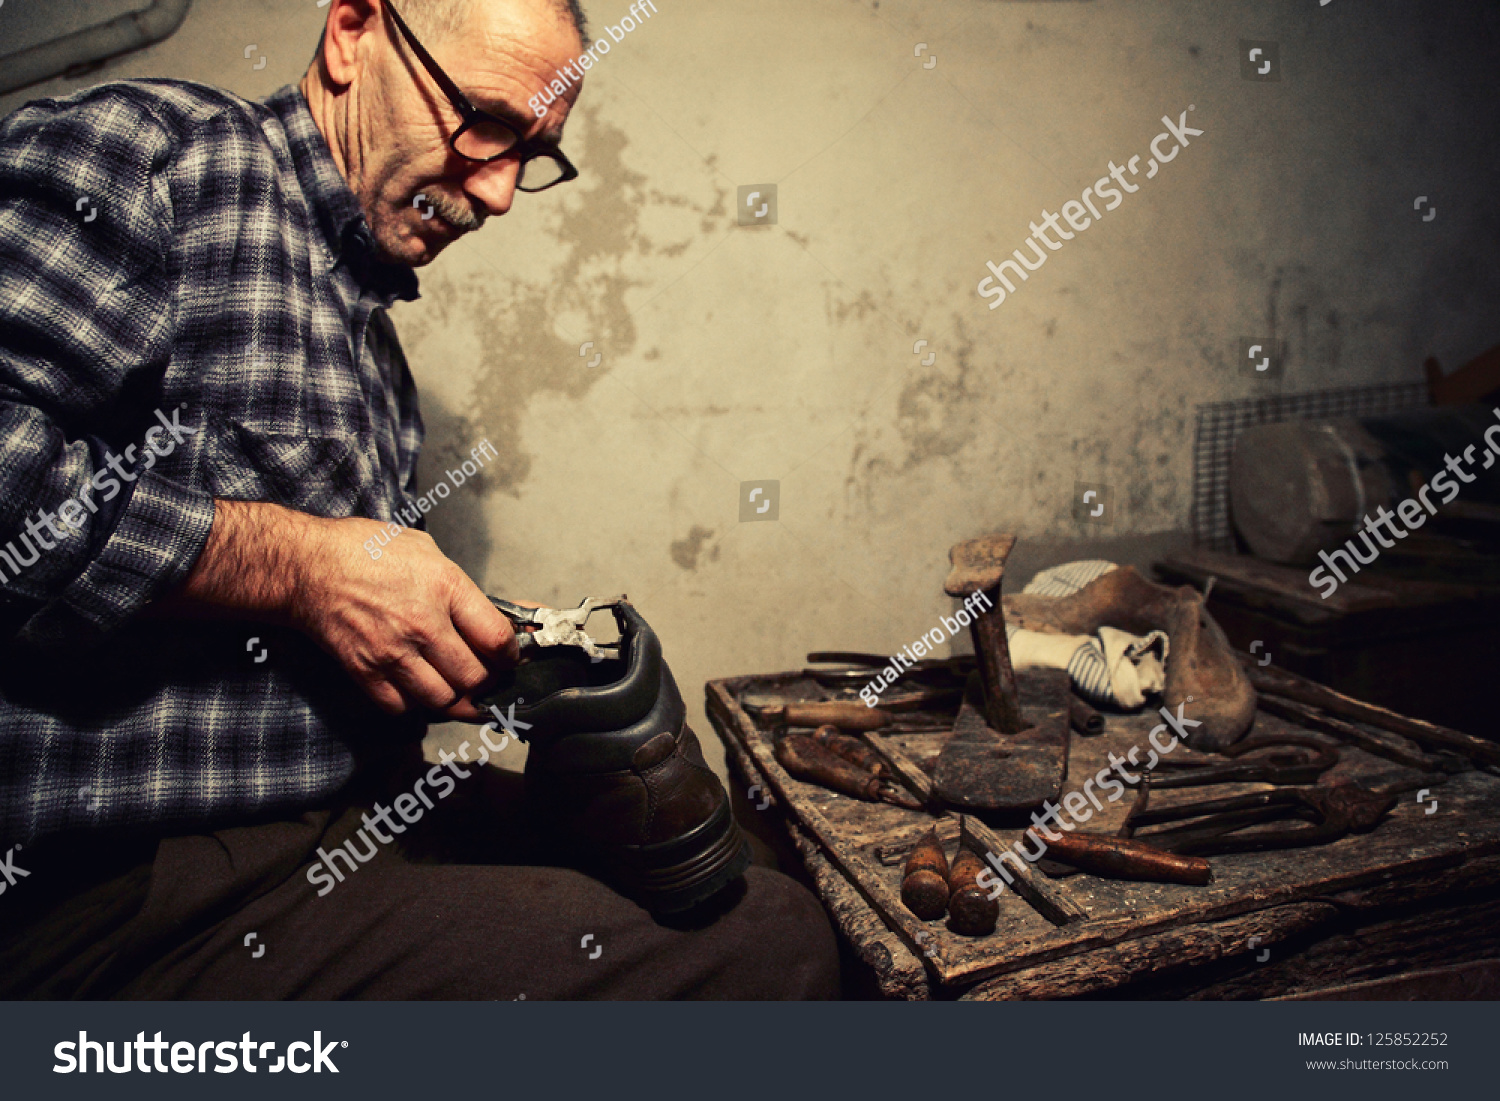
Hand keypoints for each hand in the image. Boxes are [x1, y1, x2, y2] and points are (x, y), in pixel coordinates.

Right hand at [161, 500, 529, 720]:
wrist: (307, 565)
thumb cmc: (363, 550)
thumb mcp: (426, 550)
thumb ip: (459, 586)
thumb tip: (486, 614)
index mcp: (446, 588)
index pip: (497, 639)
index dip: (509, 655)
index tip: (506, 657)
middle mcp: (424, 624)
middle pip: (475, 678)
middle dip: (484, 681)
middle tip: (481, 676)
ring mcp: (393, 652)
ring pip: (442, 700)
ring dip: (450, 696)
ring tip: (449, 684)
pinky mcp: (366, 672)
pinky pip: (402, 708)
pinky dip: (411, 705)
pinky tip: (413, 687)